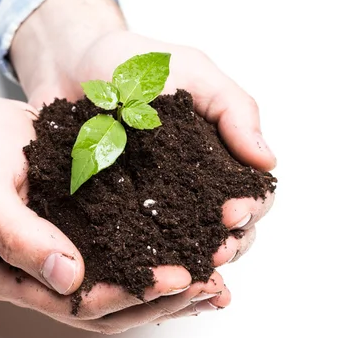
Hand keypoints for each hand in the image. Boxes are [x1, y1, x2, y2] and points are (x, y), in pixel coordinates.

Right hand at [0, 74, 228, 332]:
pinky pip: (123, 249)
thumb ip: (16, 235)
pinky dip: (157, 253)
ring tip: (214, 277)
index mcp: (12, 276)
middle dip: (160, 300)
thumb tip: (68, 278)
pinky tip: (191, 246)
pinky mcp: (81, 227)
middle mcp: (42, 273)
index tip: (171, 280)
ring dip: (167, 287)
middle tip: (207, 283)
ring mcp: (64, 251)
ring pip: (121, 284)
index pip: (77, 304)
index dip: (126, 296)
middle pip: (109, 306)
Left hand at [11, 0, 275, 310]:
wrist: (69, 64)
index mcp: (216, 157)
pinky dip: (146, 263)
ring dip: (193, 263)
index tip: (233, 213)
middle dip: (227, 244)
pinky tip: (148, 275)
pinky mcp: (113, 214)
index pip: (249, 193)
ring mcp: (151, 203)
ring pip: (185, 245)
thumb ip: (233, 109)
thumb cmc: (133, 62)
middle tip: (216, 252)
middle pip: (225, 230)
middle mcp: (189, 187)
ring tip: (189, 271)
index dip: (249, 209)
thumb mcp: (190, 72)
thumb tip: (268, 161)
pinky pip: (134, 245)